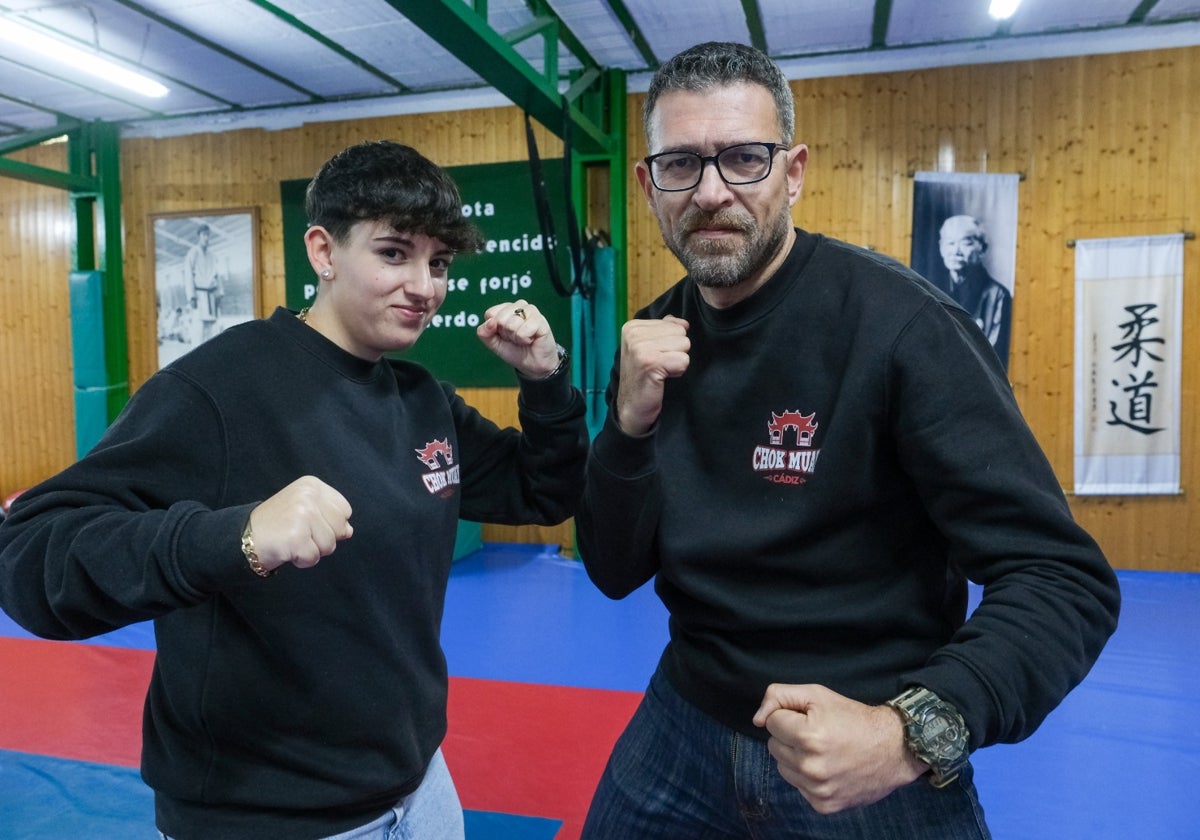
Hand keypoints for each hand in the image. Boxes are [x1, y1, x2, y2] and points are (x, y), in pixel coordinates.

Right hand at [246, 476, 353, 572]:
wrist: (243, 537)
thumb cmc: (277, 525)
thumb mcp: (305, 511)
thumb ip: (330, 518)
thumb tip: (349, 531)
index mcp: (312, 485)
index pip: (345, 510)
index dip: (331, 524)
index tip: (309, 523)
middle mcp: (308, 496)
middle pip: (340, 528)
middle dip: (323, 539)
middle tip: (299, 533)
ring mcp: (302, 515)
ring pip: (329, 545)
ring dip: (312, 550)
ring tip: (292, 541)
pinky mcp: (295, 536)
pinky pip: (313, 558)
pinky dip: (302, 560)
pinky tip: (287, 550)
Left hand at [476, 300, 560, 377]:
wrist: (533, 365)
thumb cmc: (515, 350)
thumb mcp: (493, 343)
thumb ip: (484, 332)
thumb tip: (490, 322)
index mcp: (506, 308)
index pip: (490, 314)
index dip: (495, 330)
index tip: (504, 335)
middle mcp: (519, 306)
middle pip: (500, 319)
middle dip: (506, 334)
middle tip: (515, 338)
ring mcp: (531, 311)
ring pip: (511, 324)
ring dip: (516, 338)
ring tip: (524, 339)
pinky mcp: (540, 320)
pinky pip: (523, 331)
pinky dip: (525, 340)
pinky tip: (531, 339)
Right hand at [615, 316, 689, 434]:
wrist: (633, 407)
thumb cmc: (643, 378)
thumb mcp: (651, 347)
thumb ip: (665, 330)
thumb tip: (683, 322)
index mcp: (633, 326)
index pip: (674, 324)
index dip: (670, 344)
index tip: (654, 357)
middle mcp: (634, 333)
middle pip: (681, 333)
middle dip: (675, 351)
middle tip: (658, 365)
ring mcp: (640, 347)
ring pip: (684, 345)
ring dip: (677, 362)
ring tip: (660, 371)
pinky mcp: (649, 362)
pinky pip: (683, 361)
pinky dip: (677, 372)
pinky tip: (662, 378)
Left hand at [752, 683, 926, 813]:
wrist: (893, 749)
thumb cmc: (853, 718)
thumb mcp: (817, 694)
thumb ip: (779, 696)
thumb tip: (757, 720)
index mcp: (808, 736)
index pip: (771, 723)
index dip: (789, 716)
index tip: (809, 718)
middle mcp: (811, 766)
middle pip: (773, 746)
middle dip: (790, 737)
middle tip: (817, 734)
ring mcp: (818, 789)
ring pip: (783, 768)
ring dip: (796, 758)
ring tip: (822, 751)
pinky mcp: (824, 805)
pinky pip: (798, 787)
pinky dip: (808, 777)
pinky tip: (828, 768)